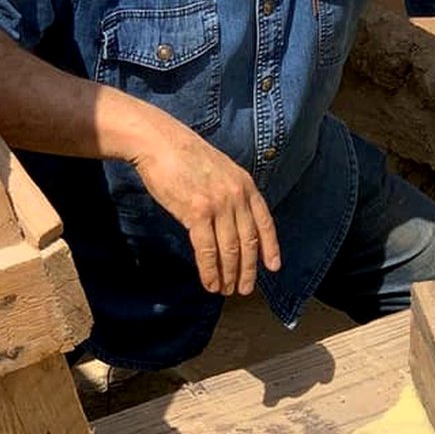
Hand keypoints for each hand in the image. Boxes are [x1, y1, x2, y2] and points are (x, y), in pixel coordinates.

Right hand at [131, 110, 280, 296]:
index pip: (265, 222)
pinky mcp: (196, 213)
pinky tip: (209, 283)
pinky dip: (209, 270)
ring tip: (225, 290)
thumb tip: (234, 221)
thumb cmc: (186, 156)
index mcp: (246, 184)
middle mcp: (237, 196)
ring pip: (230, 250)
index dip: (270, 247)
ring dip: (229, 275)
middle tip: (245, 289)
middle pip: (248, 241)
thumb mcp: (222, 169)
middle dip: (248, 269)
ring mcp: (218, 204)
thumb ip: (232, 192)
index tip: (273, 267)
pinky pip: (207, 250)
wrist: (161, 142)